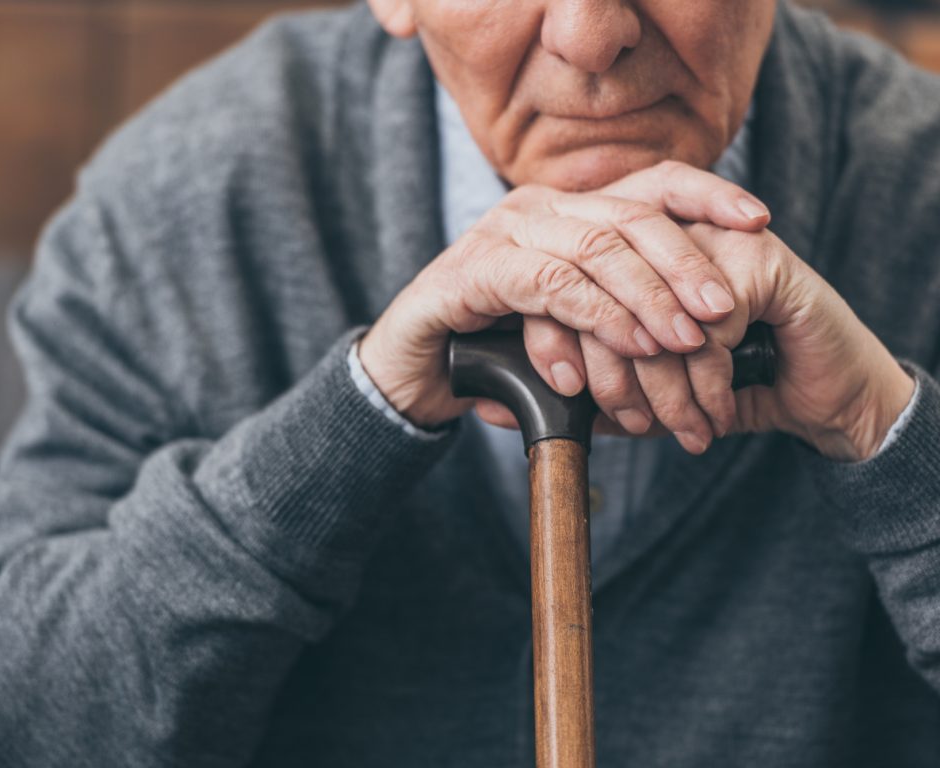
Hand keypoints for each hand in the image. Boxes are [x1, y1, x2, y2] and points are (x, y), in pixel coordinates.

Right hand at [358, 162, 770, 428]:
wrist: (416, 373)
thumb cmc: (500, 350)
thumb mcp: (575, 328)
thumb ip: (622, 312)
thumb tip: (700, 326)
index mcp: (569, 211)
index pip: (648, 184)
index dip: (707, 195)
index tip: (759, 221)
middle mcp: (538, 208)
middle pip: (629, 215)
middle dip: (685, 262)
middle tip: (724, 310)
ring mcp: (503, 231)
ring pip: (595, 247)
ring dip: (647, 297)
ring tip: (683, 341)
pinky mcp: (474, 269)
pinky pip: (550, 284)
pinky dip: (596, 317)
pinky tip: (626, 347)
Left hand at [512, 221, 914, 460]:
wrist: (824, 394)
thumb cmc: (727, 386)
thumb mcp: (642, 387)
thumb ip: (579, 385)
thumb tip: (499, 404)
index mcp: (624, 252)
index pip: (561, 285)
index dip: (554, 344)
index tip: (566, 397)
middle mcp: (662, 234)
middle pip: (598, 302)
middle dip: (612, 379)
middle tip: (630, 426)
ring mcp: (710, 239)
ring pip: (648, 321)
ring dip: (660, 391)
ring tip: (676, 431)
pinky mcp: (757, 260)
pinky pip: (702, 334)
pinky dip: (704, 388)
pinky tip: (710, 417)